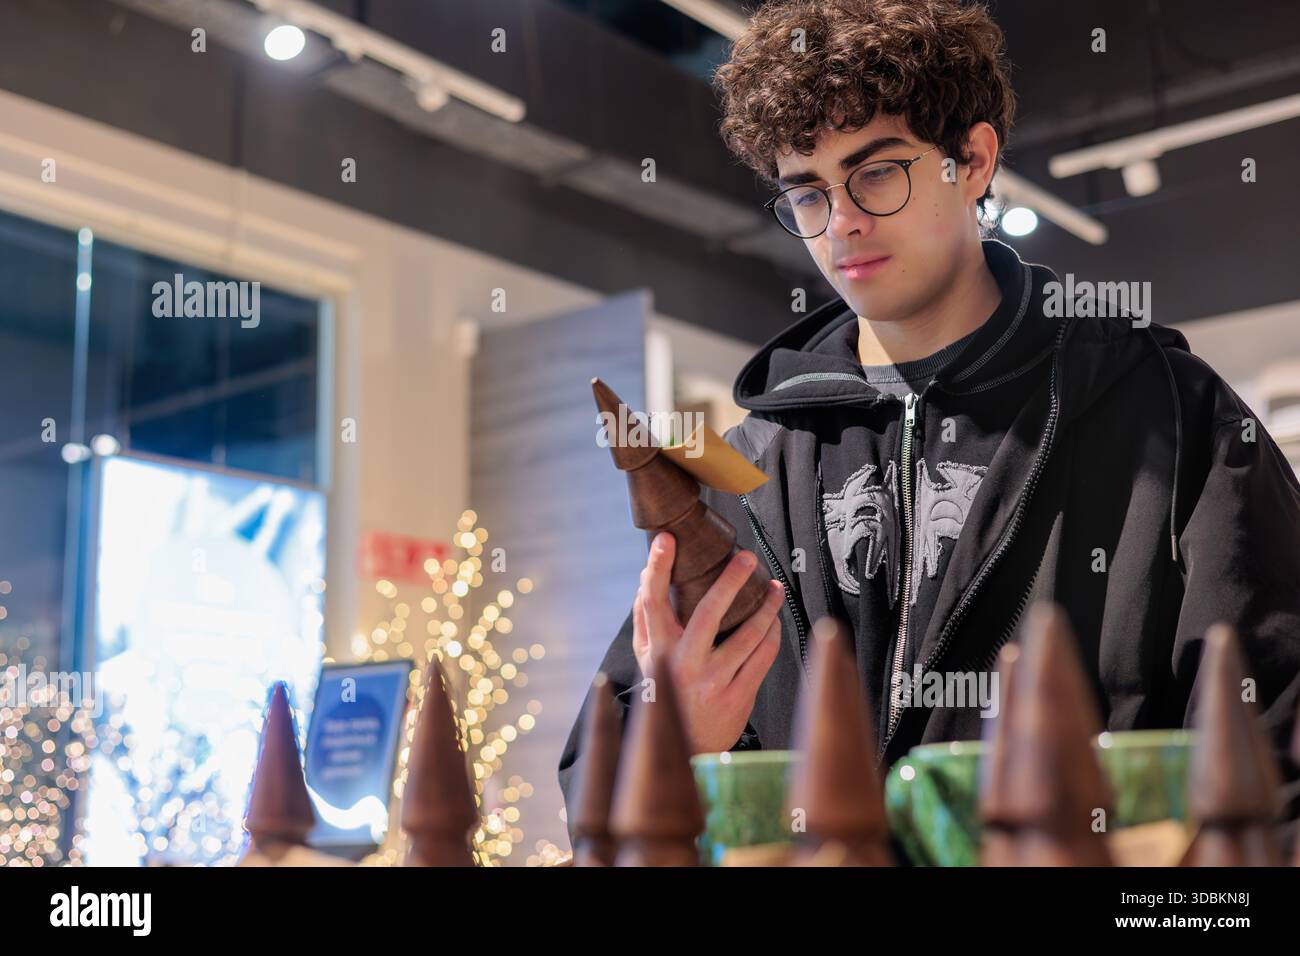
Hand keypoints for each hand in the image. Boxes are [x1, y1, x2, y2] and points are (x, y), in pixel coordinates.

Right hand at [632, 531, 784, 753]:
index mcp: (658, 650)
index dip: (657, 568)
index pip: (652, 601)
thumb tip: (648, 575)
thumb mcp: (647, 658)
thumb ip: (646, 619)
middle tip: (747, 557)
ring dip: (766, 606)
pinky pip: (763, 656)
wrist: (687, 746)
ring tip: (773, 588)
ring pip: (748, 634)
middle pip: (709, 611)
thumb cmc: (668, 692)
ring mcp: (713, 681)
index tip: (667, 540)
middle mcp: (684, 663)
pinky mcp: (739, 696)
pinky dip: (773, 633)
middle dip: (730, 579)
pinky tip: (775, 621)